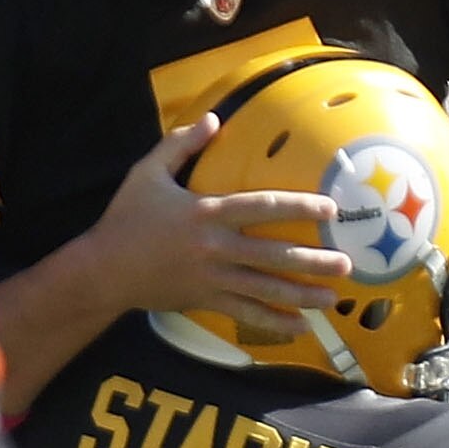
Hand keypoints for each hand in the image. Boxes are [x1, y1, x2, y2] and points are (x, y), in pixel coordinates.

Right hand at [77, 116, 348, 344]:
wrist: (103, 270)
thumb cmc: (125, 219)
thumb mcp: (147, 174)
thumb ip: (180, 144)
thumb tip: (213, 120)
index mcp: (206, 213)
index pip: (261, 207)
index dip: (297, 208)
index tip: (329, 209)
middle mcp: (215, 247)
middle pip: (272, 255)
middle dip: (311, 261)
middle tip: (345, 264)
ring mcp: (212, 278)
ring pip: (265, 290)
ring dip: (301, 295)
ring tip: (333, 299)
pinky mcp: (205, 301)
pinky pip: (245, 314)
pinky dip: (273, 322)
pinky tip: (299, 327)